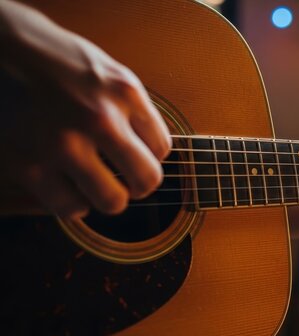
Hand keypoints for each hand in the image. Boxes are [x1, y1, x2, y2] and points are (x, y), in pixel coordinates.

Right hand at [0, 1, 170, 217]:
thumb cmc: (51, 58)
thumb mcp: (106, 71)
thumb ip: (131, 108)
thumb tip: (153, 152)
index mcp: (124, 92)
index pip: (162, 148)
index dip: (149, 157)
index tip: (135, 156)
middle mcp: (99, 118)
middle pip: (147, 180)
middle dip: (139, 185)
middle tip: (126, 182)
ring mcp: (64, 144)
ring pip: (112, 201)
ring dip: (107, 198)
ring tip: (96, 185)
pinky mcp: (29, 165)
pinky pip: (70, 207)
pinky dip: (73, 204)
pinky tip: (67, 187)